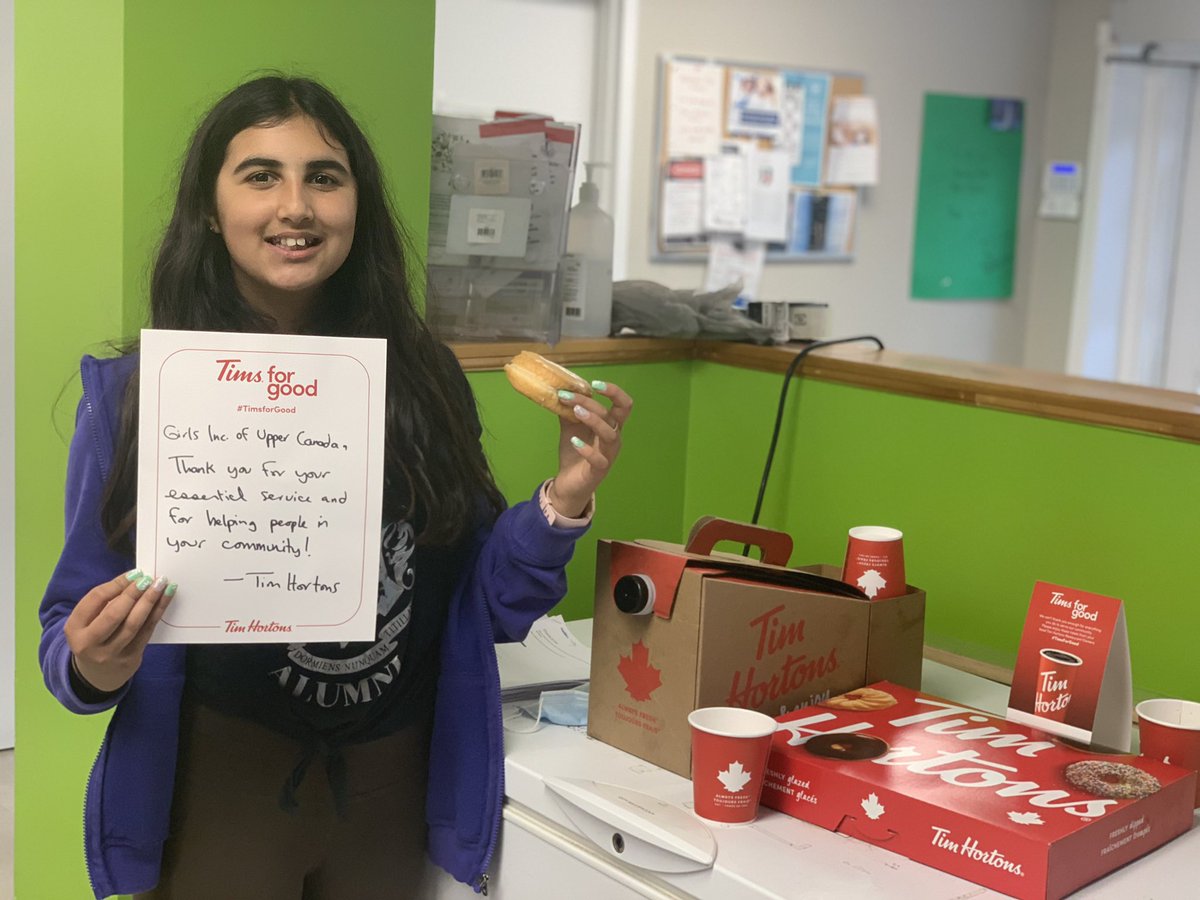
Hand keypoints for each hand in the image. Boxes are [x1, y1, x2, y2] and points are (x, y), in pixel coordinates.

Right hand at [64, 570, 175, 692]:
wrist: (95, 675)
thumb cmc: (93, 638)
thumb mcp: (87, 622)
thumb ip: (104, 602)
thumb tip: (134, 578)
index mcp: (74, 629)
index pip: (95, 601)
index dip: (116, 585)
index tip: (134, 573)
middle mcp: (90, 643)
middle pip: (114, 614)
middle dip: (133, 594)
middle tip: (148, 578)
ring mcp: (111, 654)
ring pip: (134, 624)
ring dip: (150, 601)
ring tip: (161, 584)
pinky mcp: (130, 659)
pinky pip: (146, 631)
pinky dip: (157, 612)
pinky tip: (166, 598)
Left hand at [547, 380, 632, 516]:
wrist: (568, 483)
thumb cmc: (574, 454)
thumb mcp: (570, 428)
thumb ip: (569, 410)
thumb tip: (560, 390)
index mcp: (611, 426)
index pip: (623, 405)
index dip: (614, 392)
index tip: (594, 383)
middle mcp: (614, 439)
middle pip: (615, 416)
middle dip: (593, 403)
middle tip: (569, 396)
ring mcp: (609, 455)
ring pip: (610, 435)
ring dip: (593, 420)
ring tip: (575, 412)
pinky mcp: (599, 470)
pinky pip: (598, 459)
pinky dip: (587, 449)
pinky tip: (573, 441)